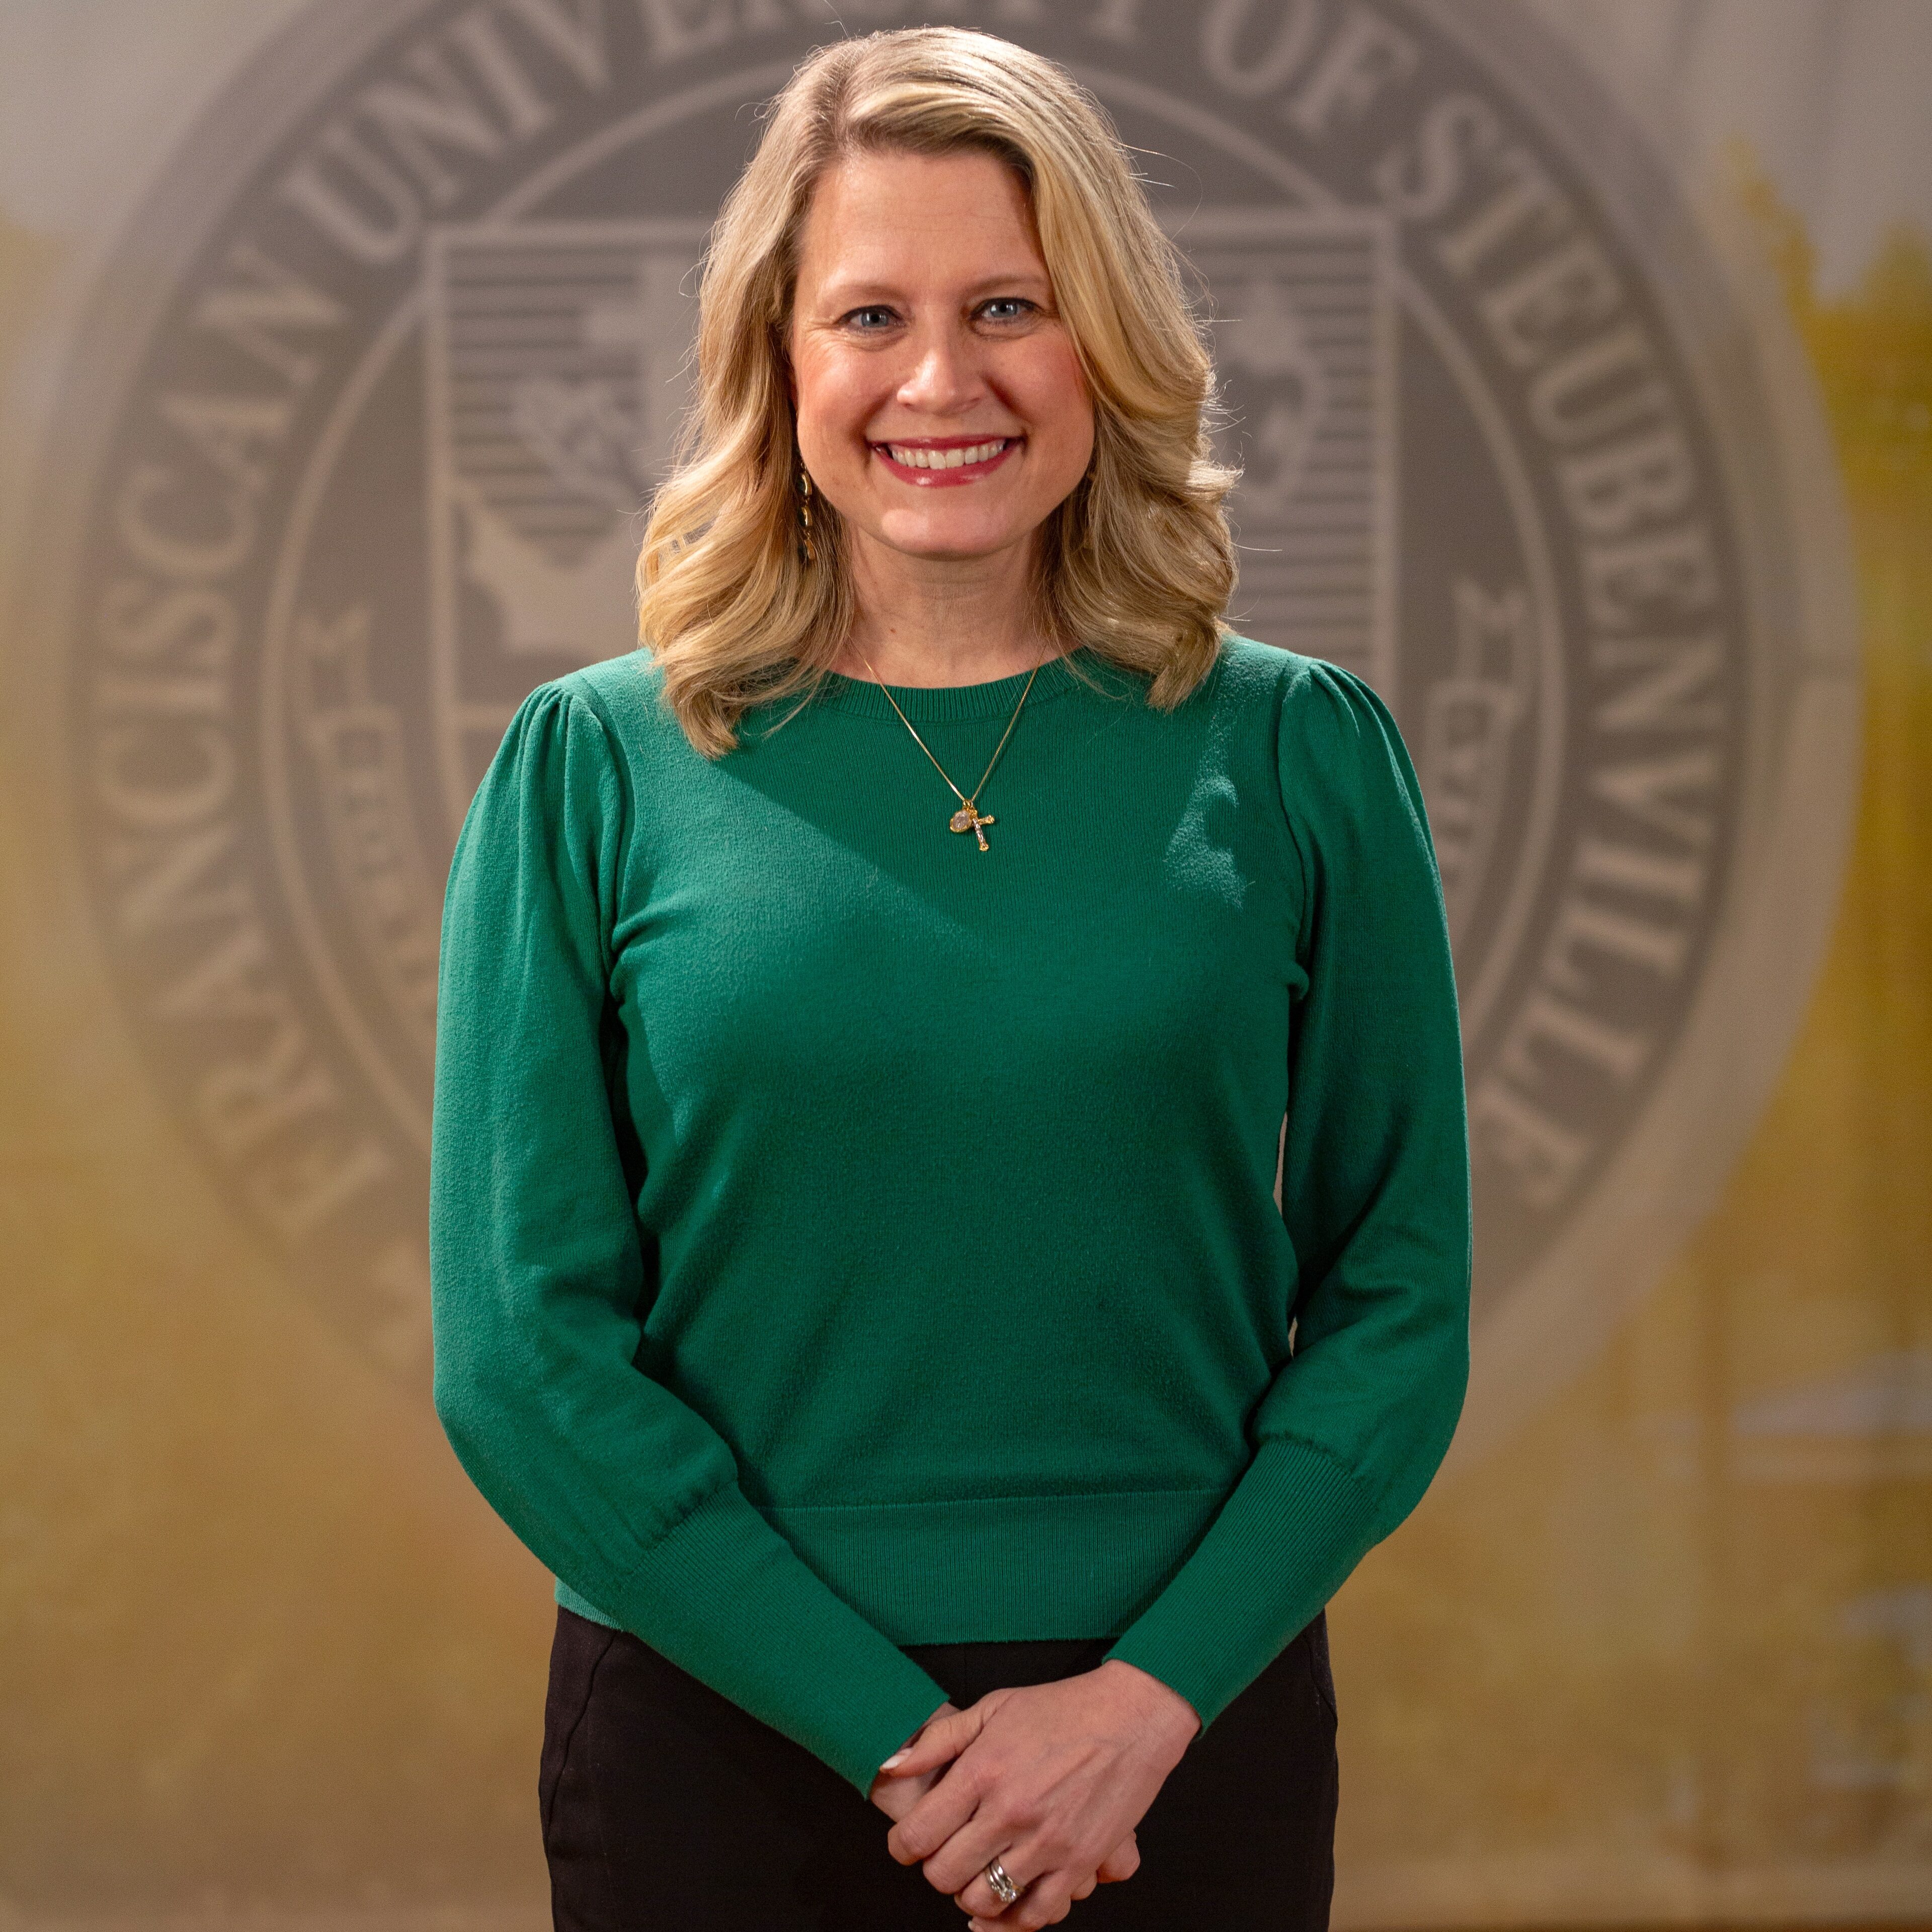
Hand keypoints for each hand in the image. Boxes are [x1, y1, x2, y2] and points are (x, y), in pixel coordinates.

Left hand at [877, 1661, 1198, 1928]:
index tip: (911, 1842)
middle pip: (944, 1875)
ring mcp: (1046, 1842)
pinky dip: (1014, 1917)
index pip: (917, 1836)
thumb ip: (938, 1741)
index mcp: (983, 1771)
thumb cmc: (1060, 1707)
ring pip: (983, 1901)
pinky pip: (1035, 1915)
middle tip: (947, 1852)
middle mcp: (1009, 1812)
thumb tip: (891, 1767)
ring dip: (973, 1893)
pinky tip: (1007, 1900)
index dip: (903, 1846)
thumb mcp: (992, 1707)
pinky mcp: (1079, 1863)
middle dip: (937, 1869)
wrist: (1131, 1716)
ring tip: (979, 1870)